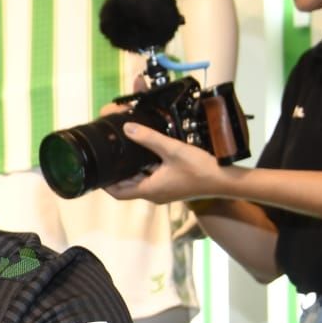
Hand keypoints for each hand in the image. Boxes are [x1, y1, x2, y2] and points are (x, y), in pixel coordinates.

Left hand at [104, 122, 225, 204]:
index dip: (105, 184)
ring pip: (140, 181)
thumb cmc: (200, 169)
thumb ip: (149, 138)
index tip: (97, 172)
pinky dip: (145, 169)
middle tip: (108, 157)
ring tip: (123, 153)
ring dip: (131, 170)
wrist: (225, 180)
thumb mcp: (172, 150)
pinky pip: (152, 179)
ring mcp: (163, 191)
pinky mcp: (172, 186)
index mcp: (149, 191)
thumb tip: (127, 128)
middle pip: (127, 186)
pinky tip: (146, 154)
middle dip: (116, 173)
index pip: (118, 193)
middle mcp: (154, 194)